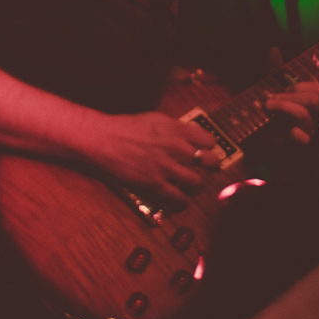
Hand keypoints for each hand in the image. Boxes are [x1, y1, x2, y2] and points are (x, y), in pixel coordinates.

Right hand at [89, 110, 219, 202]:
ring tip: (194, 182)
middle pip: (208, 161)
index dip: (210, 146)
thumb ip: (176, 128)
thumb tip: (191, 136)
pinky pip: (178, 197)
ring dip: (197, 183)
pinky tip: (183, 197)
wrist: (107, 140)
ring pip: (196, 181)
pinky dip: (183, 199)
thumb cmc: (129, 126)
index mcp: (177, 129)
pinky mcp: (155, 184)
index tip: (208, 149)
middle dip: (211, 165)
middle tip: (210, 167)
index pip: (208, 140)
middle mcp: (176, 148)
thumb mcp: (157, 118)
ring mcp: (166, 167)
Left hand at [263, 47, 318, 143]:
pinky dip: (297, 134)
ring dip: (285, 107)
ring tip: (268, 107)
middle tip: (270, 99)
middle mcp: (310, 115)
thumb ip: (274, 70)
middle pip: (314, 99)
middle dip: (291, 95)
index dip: (299, 85)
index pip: (316, 88)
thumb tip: (274, 49)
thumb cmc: (266, 111)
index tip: (281, 87)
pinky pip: (304, 139)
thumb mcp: (268, 87)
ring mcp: (305, 130)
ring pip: (306, 114)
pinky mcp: (296, 144)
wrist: (252, 135)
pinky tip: (289, 132)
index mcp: (306, 101)